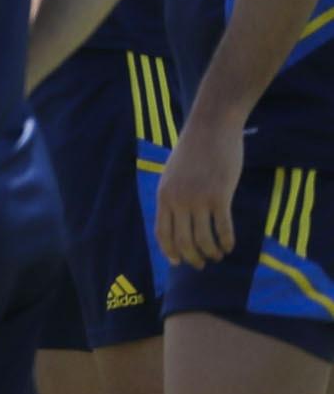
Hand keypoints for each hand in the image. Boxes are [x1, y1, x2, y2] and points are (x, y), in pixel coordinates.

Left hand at [157, 111, 244, 269]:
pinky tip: (230, 246)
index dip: (170, 251)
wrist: (211, 128)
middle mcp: (178, 200)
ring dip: (211, 252)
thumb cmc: (194, 151)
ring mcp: (199, 199)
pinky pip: (223, 227)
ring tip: (218, 256)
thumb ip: (173, 195)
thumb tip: (177, 218)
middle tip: (202, 264)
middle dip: (192, 258)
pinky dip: (226, 241)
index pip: (162, 233)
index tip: (178, 263)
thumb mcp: (173, 174)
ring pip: (203, 239)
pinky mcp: (220, 196)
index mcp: (164, 196)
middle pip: (182, 241)